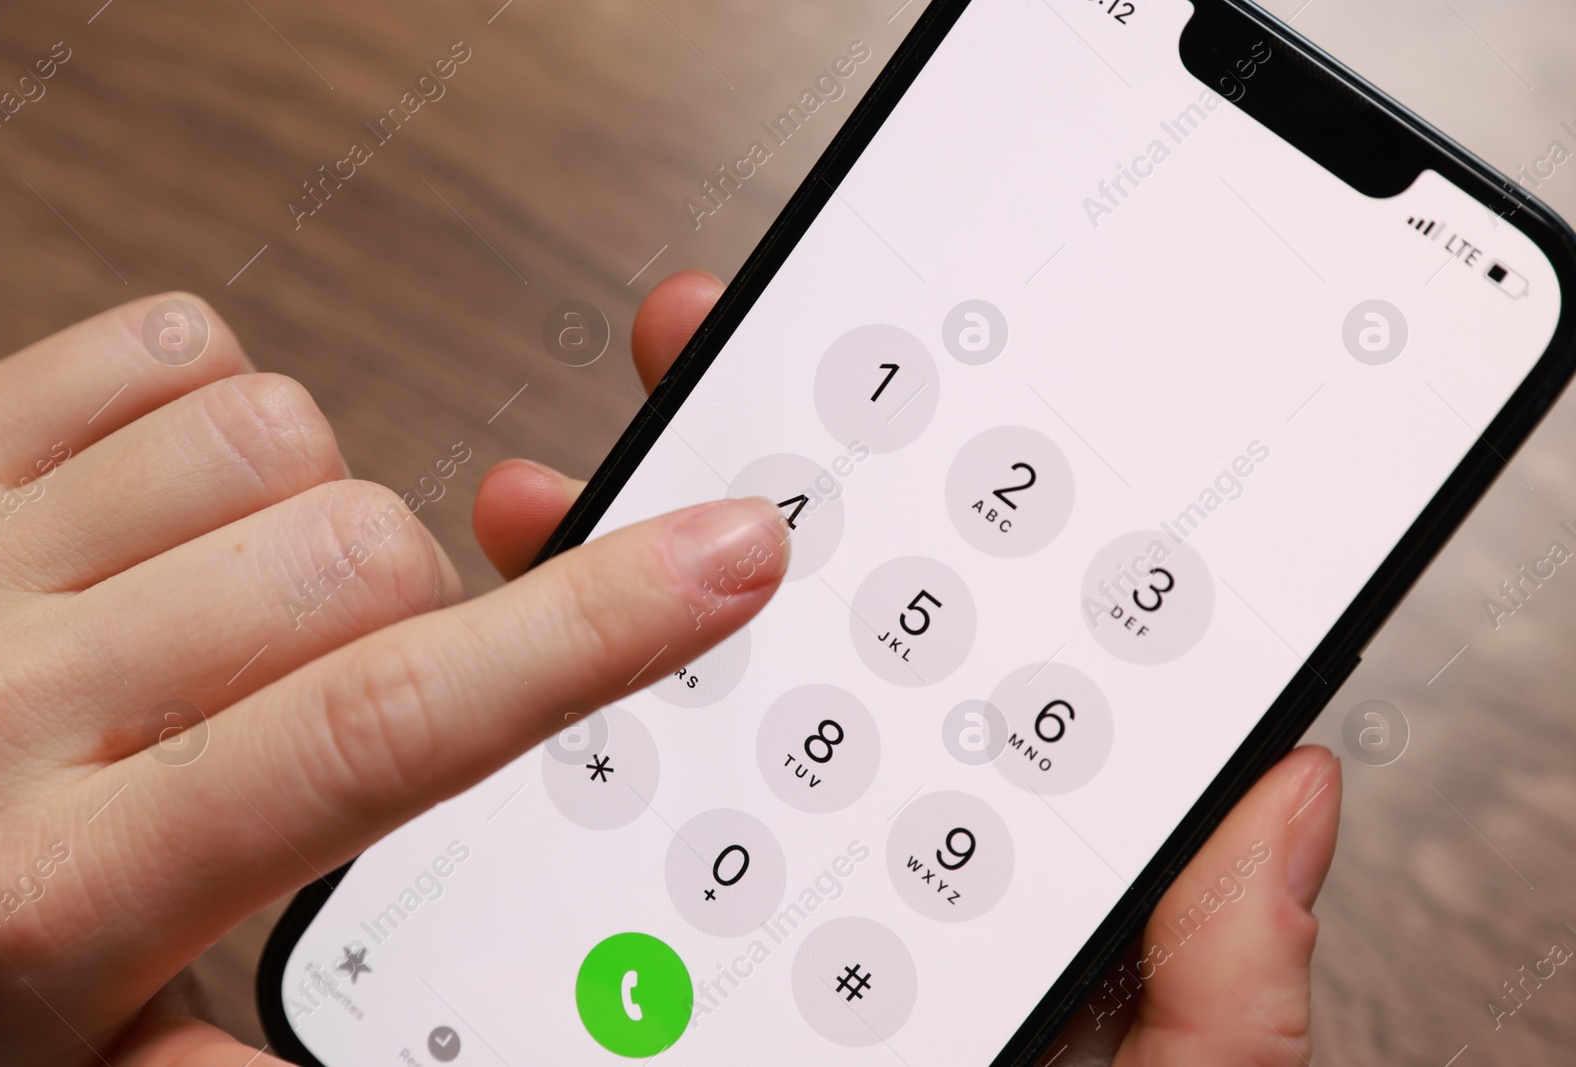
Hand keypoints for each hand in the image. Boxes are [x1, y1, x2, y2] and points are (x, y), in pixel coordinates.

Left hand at [0, 275, 785, 1065]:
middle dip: (416, 609)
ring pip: (276, 438)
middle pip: (359, 559)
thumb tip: (332, 1062)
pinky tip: (180, 501)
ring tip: (246, 603)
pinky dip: (218, 401)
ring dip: (316, 510)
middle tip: (358, 679)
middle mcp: (7, 701)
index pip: (390, 727)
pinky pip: (161, 349)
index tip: (725, 560)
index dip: (582, 635)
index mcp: (69, 888)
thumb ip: (195, 1065)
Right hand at [477, 273, 1342, 1066]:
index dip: (939, 541)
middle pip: (789, 677)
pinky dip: (505, 775)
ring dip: (591, 617)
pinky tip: (479, 695)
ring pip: (655, 748)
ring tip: (549, 511)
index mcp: (992, 905)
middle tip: (697, 378)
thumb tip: (1288, 793)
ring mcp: (728, 951)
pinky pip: (564, 880)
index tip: (894, 414)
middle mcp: (853, 909)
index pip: (969, 691)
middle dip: (730, 517)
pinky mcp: (622, 1003)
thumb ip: (1227, 984)